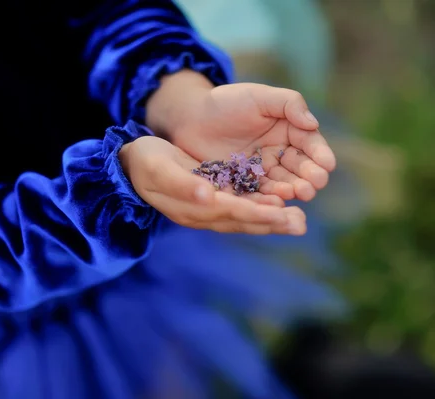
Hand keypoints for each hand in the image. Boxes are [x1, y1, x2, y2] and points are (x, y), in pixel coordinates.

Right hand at [119, 136, 306, 234]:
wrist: (133, 164)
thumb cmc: (146, 162)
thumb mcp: (159, 169)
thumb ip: (182, 184)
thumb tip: (208, 196)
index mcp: (192, 207)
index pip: (230, 212)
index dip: (256, 213)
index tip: (282, 213)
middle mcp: (203, 213)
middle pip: (243, 221)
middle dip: (272, 222)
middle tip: (301, 224)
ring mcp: (208, 210)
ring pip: (244, 218)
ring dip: (271, 220)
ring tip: (298, 220)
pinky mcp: (212, 200)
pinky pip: (240, 208)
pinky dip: (259, 209)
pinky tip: (277, 206)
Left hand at [146, 71, 335, 201]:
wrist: (189, 118)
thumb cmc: (225, 102)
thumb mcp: (259, 96)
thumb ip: (289, 104)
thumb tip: (313, 124)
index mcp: (288, 131)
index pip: (310, 144)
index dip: (320, 154)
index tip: (328, 164)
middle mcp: (279, 154)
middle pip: (300, 168)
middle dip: (310, 177)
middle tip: (315, 184)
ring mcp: (261, 171)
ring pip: (282, 183)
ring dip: (293, 190)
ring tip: (299, 194)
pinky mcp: (244, 185)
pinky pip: (259, 194)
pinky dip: (269, 200)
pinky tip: (277, 203)